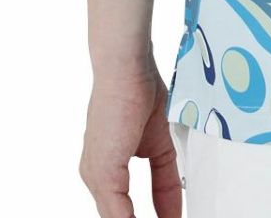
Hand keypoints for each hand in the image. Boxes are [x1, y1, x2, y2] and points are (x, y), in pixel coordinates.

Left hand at [80, 64, 181, 217]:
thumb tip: (173, 202)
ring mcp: (97, 175)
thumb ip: (164, 176)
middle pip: (120, 217)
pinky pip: (118, 214)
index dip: (155, 216)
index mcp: (108, 167)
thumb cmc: (140, 90)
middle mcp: (97, 174)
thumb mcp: (160, 142)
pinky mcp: (103, 172)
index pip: (129, 207)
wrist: (127, 68)